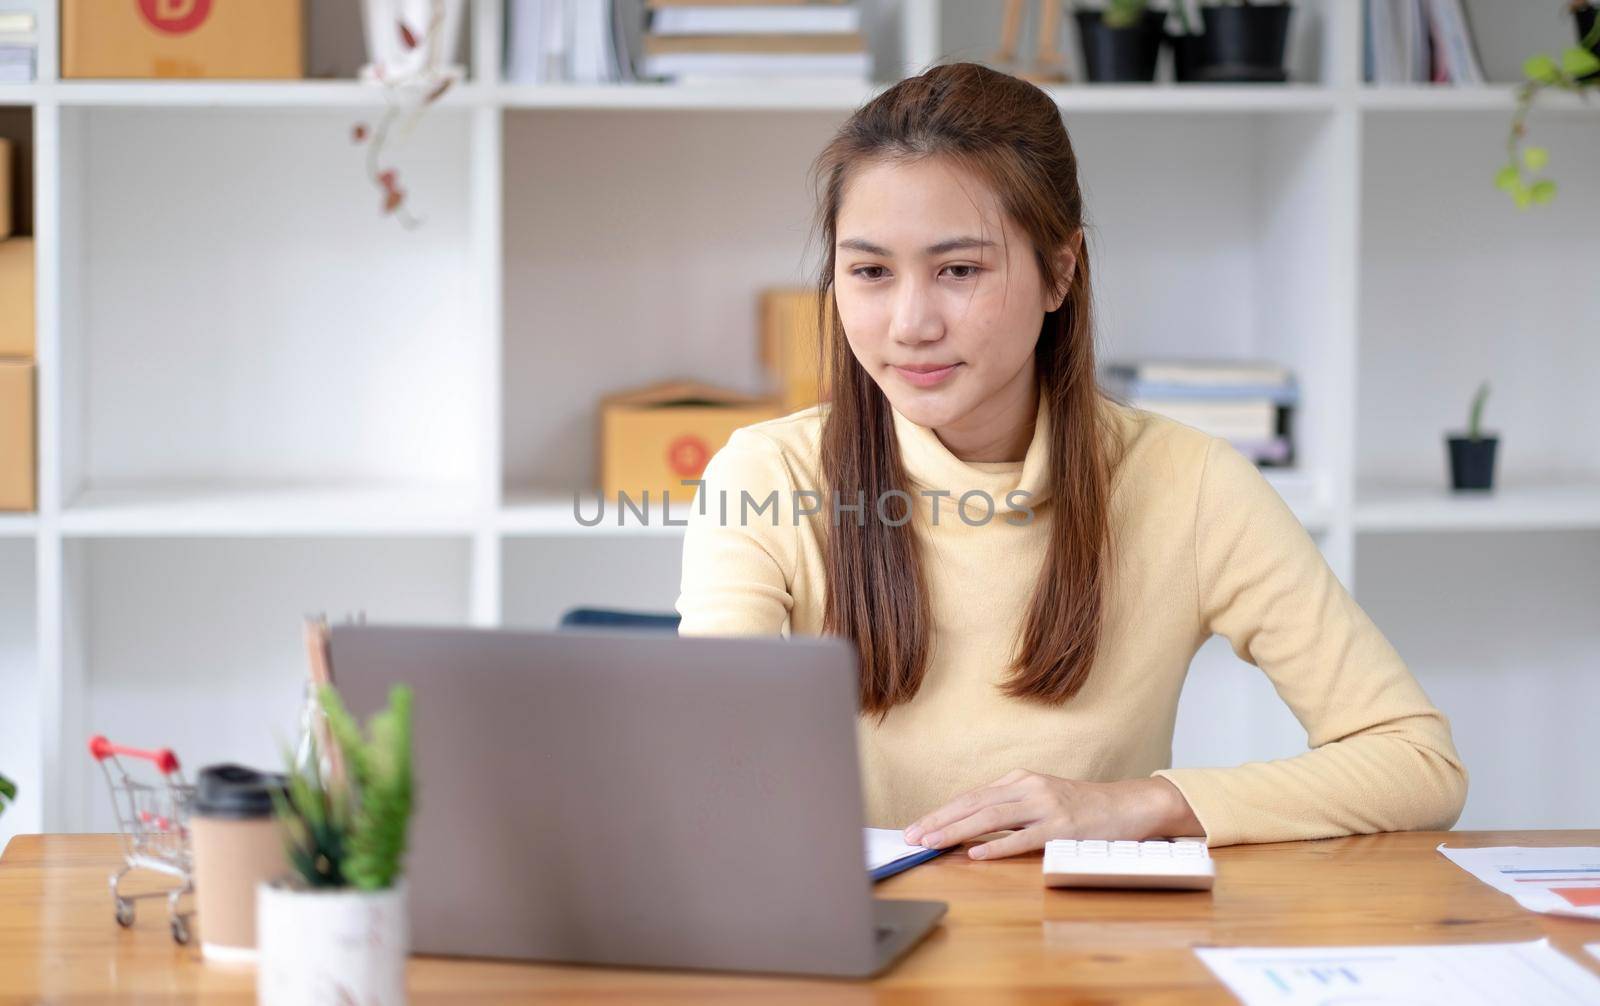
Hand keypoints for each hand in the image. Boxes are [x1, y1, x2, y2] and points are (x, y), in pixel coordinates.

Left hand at [901, 770, 1202, 860]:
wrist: (1127, 805)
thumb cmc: (1082, 807)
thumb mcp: (1041, 797)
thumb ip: (1010, 807)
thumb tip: (971, 827)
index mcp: (1019, 780)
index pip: (971, 797)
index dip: (940, 812)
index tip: (916, 827)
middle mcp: (1028, 788)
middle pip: (974, 804)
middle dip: (938, 821)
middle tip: (911, 837)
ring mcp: (1045, 806)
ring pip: (991, 817)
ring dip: (957, 831)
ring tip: (932, 843)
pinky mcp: (1062, 827)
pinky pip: (1024, 838)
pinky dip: (998, 846)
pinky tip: (976, 854)